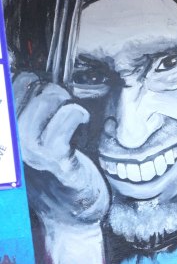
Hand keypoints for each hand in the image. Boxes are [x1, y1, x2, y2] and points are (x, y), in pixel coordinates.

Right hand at [14, 72, 109, 223]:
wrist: (69, 196)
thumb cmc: (52, 155)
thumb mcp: (31, 127)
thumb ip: (25, 102)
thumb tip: (14, 67)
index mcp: (4, 128)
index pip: (14, 82)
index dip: (34, 82)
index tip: (43, 96)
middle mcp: (8, 137)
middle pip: (32, 85)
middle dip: (53, 90)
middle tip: (60, 110)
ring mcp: (28, 147)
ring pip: (51, 96)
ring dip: (67, 102)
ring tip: (70, 119)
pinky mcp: (54, 154)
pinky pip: (71, 114)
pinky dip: (81, 114)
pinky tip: (81, 126)